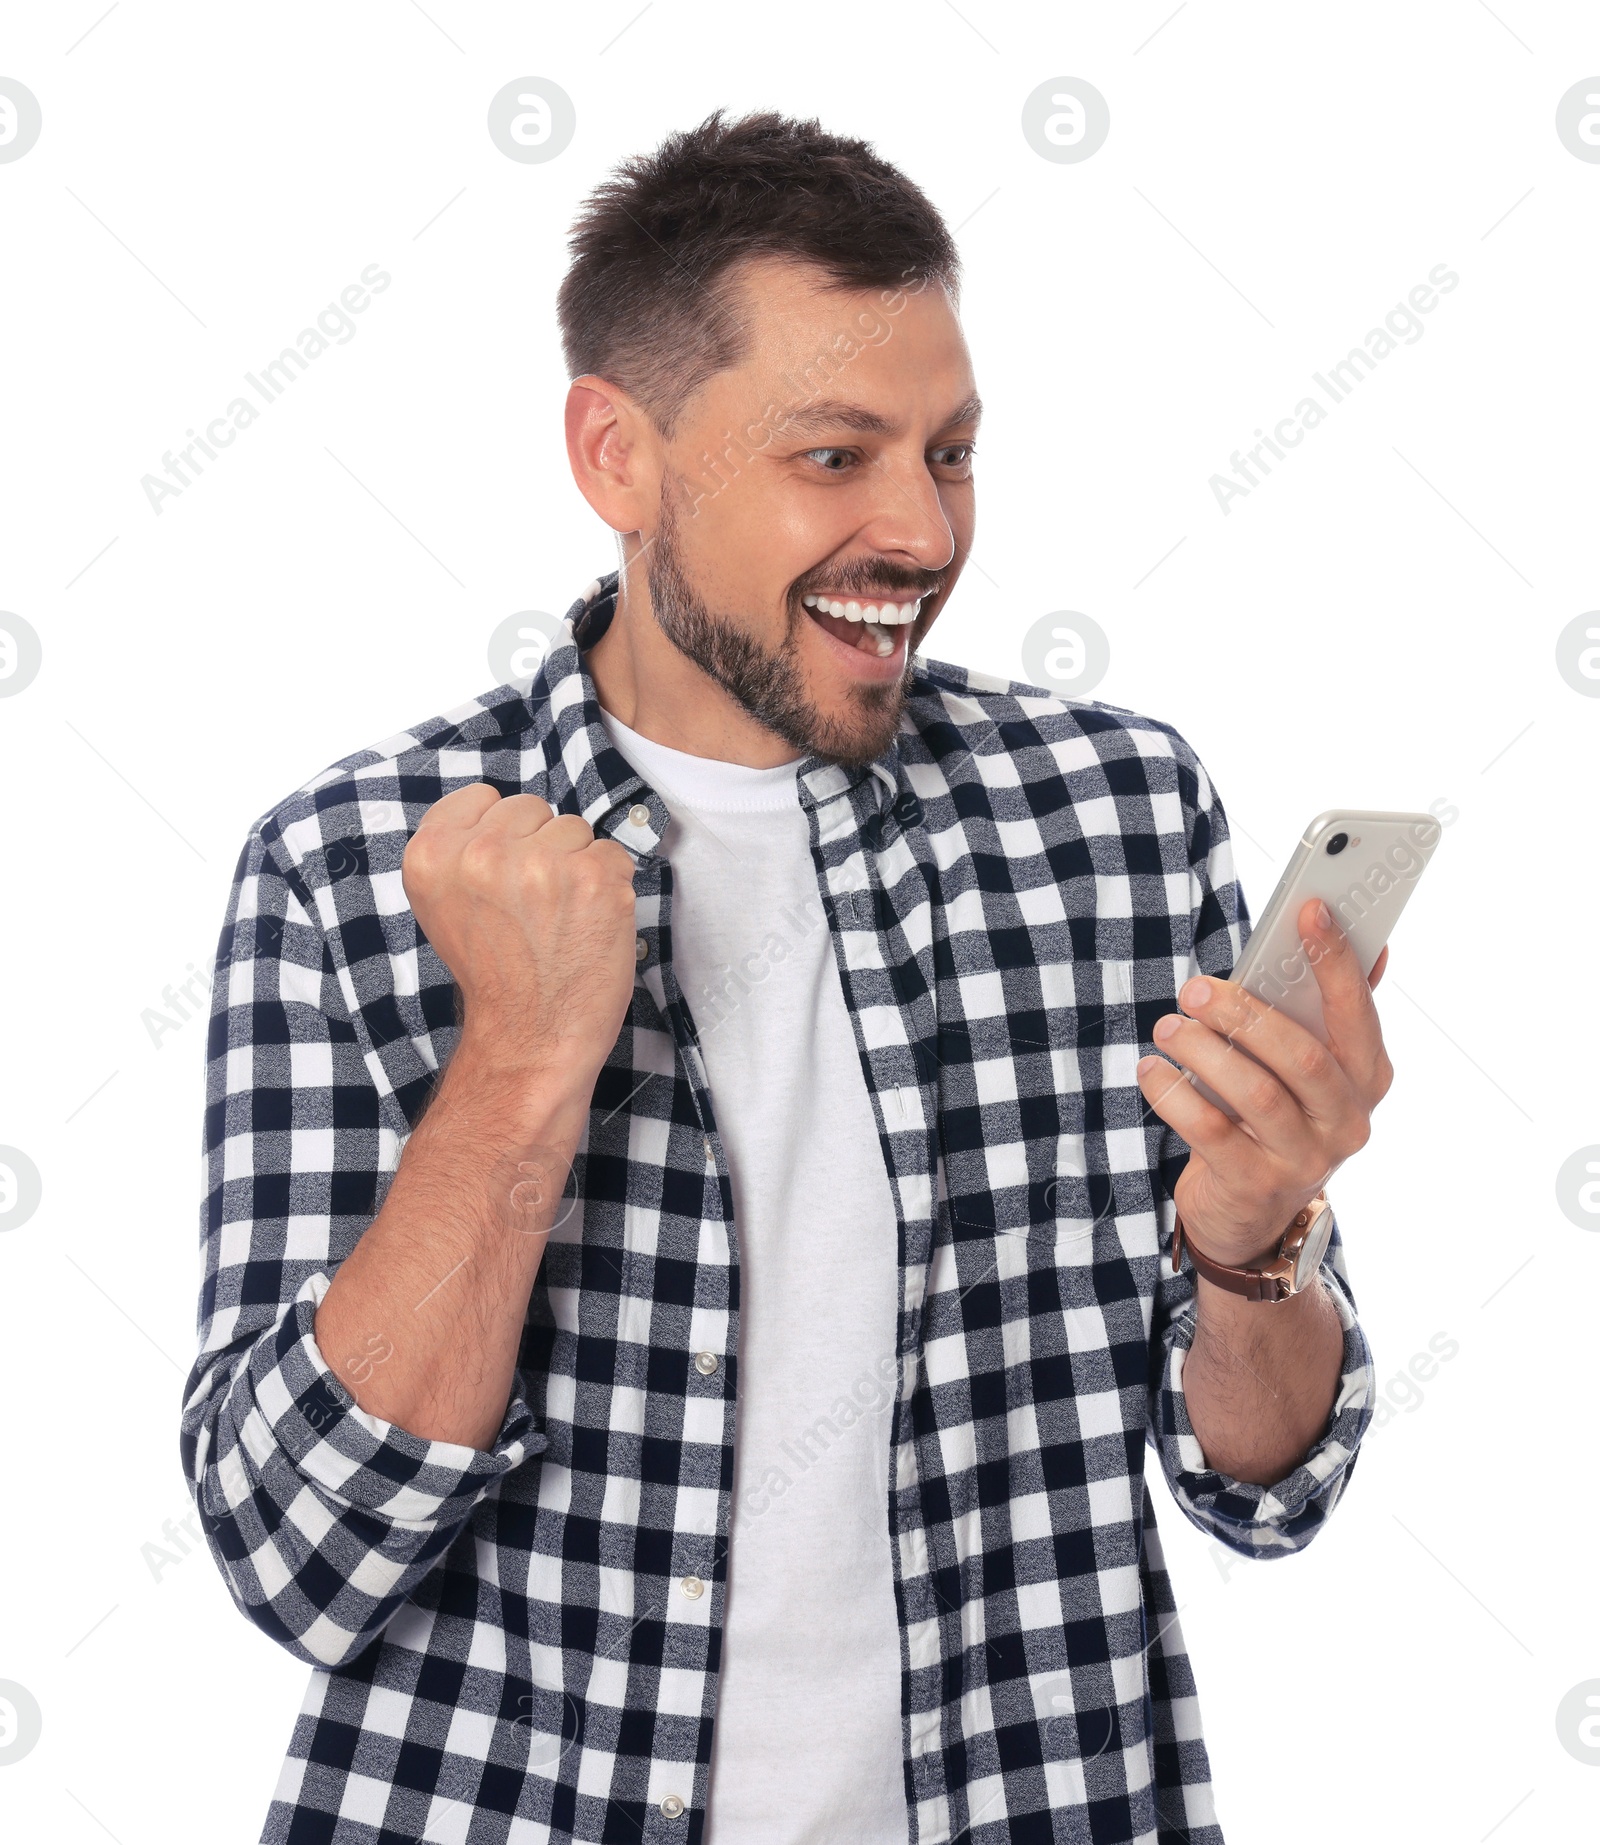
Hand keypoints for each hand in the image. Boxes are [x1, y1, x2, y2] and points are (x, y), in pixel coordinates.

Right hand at [402, 786, 638, 1097]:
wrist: (529, 1039)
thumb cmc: (496, 976)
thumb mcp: (446, 904)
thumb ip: (463, 851)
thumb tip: (505, 812)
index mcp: (432, 854)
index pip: (483, 798)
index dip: (502, 836)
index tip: (502, 878)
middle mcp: (481, 853)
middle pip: (532, 808)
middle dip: (539, 848)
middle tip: (532, 909)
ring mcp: (540, 863)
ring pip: (575, 828)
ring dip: (576, 867)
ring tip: (558, 919)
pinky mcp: (592, 878)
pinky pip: (613, 853)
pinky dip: (610, 887)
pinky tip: (587, 924)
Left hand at [1134, 898, 1392, 1266]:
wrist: (1250, 1214)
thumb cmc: (1274, 1116)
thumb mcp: (1305, 1068)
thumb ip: (1326, 1011)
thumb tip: (1372, 944)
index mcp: (1367, 1079)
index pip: (1358, 1013)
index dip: (1336, 961)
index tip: (1310, 910)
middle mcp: (1347, 1121)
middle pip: (1302, 1057)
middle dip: (1245, 1014)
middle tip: (1195, 988)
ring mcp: (1304, 1158)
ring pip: (1255, 1093)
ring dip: (1203, 1050)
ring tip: (1167, 1027)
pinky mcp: (1254, 1183)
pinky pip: (1210, 1130)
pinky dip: (1173, 1094)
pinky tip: (1151, 1070)